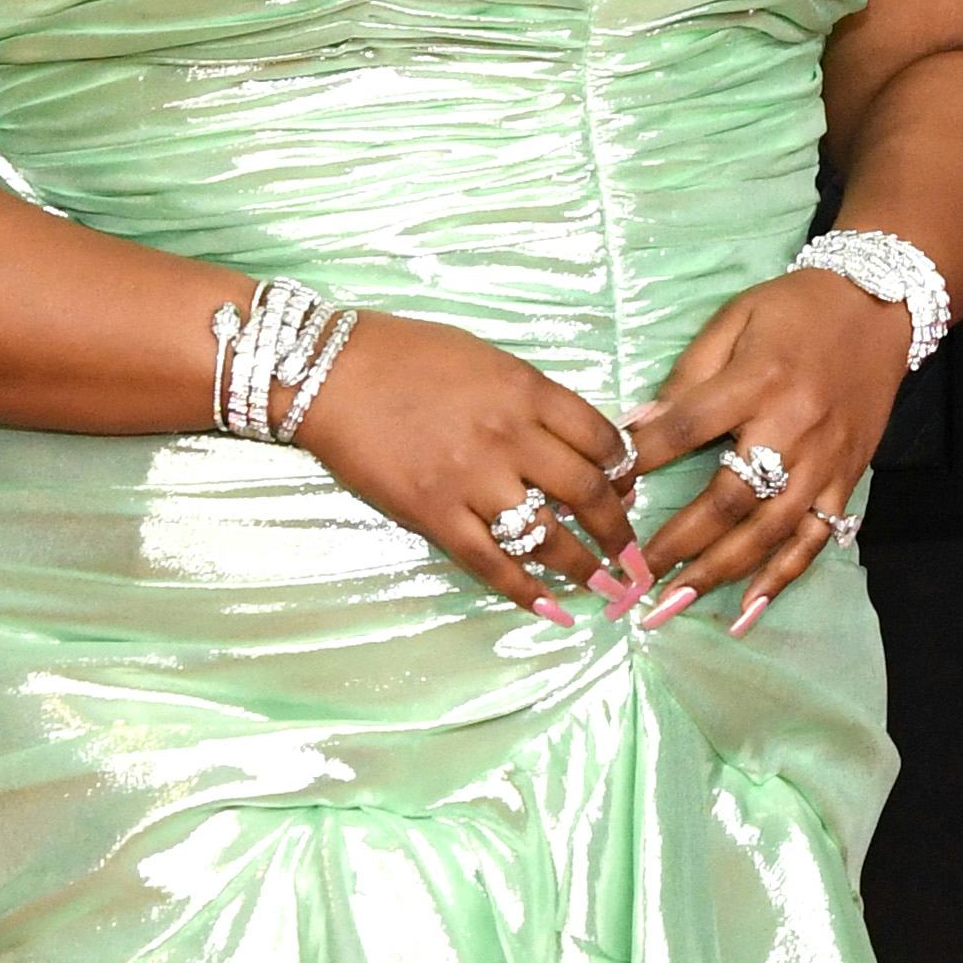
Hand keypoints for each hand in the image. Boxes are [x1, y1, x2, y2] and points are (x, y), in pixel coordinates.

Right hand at [293, 311, 650, 619]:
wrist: (328, 370)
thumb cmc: (404, 353)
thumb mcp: (484, 358)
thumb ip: (529, 398)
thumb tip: (568, 439)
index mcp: (527, 391)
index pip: (602, 439)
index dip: (625, 472)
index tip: (628, 491)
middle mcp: (510, 437)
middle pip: (589, 493)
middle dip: (620, 531)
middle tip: (635, 556)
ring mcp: (472, 480)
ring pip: (548, 537)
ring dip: (586, 568)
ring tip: (609, 590)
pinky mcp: (433, 514)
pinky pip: (490, 563)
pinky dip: (526, 591)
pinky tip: (552, 609)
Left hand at [627, 275, 909, 625]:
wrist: (880, 307)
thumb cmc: (796, 310)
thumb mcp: (734, 320)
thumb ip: (686, 377)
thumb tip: (633, 428)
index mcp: (759, 380)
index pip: (689, 427)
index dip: (644, 458)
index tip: (606, 490)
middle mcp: (794, 428)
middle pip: (731, 497)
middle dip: (679, 542)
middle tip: (634, 577)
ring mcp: (825, 461)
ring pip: (770, 531)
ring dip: (720, 572)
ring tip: (675, 604)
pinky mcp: (847, 479)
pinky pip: (815, 539)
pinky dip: (781, 577)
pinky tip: (748, 610)